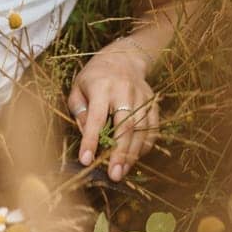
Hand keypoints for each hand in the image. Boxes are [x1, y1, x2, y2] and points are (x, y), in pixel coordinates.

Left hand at [67, 43, 160, 181]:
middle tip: (114, 175)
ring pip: (142, 129)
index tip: (86, 160)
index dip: (91, 140)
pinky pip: (153, 127)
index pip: (96, 117)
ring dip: (133, 153)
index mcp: (101, 86)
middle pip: (125, 125)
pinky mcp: (153, 102)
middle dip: (120, 153)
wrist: (123, 57)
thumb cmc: (94, 77)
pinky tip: (136, 157)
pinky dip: (145, 145)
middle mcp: (124, 90)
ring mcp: (142, 96)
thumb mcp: (78, 88)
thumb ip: (79, 111)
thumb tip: (85, 135)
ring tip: (123, 171)